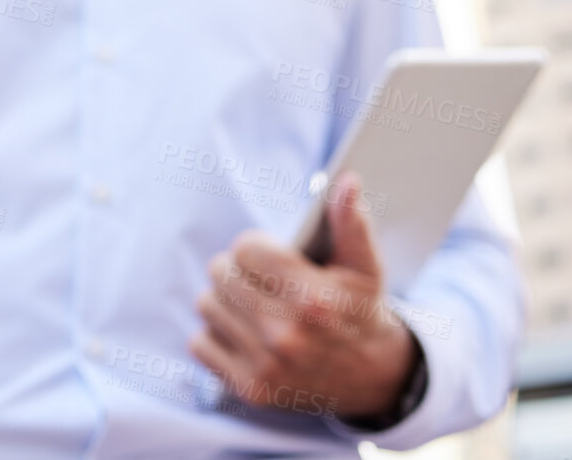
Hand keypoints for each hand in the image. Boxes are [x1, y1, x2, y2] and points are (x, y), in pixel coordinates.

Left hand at [189, 173, 418, 421]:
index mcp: (311, 299)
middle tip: (260, 278)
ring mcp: (266, 366)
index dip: (256, 246)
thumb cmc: (360, 310)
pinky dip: (216, 335)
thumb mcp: (364, 267)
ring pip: (206, 305)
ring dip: (224, 300)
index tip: (272, 255)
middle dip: (238, 270)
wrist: (372, 378)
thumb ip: (351, 222)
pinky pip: (200, 344)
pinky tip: (244, 333)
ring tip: (252, 303)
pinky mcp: (250, 389)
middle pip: (220, 273)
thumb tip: (347, 182)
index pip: (244, 248)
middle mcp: (286, 335)